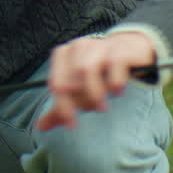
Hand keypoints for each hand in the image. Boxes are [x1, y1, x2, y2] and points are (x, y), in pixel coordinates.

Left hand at [36, 31, 155, 131]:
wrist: (131, 50)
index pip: (56, 84)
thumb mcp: (79, 89)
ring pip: (87, 70)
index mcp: (64, 54)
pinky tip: (117, 91)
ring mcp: (99, 45)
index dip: (62, 107)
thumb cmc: (101, 72)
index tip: (72, 124)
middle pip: (70, 80)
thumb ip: (61, 106)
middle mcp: (79, 46)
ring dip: (95, 93)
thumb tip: (41, 126)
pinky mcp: (120, 48)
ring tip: (103, 105)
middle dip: (80, 101)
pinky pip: (113, 64)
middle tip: (93, 110)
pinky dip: (114, 82)